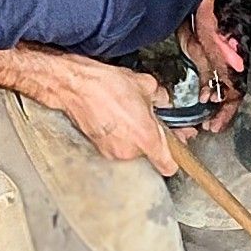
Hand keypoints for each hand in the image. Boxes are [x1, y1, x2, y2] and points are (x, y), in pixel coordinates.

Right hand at [60, 65, 179, 174]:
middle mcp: (130, 151)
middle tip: (148, 121)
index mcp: (146, 138)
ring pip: (133, 150)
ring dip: (134, 138)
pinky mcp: (99, 150)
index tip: (176, 149)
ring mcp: (113, 153)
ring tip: (128, 117)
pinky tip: (116, 120)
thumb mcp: (144, 85)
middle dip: (151, 139)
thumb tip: (163, 100)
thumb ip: (160, 97)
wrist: (75, 86)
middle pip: (150, 155)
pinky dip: (119, 137)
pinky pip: (118, 147)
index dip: (174, 158)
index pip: (167, 165)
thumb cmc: (106, 85)